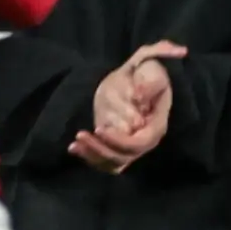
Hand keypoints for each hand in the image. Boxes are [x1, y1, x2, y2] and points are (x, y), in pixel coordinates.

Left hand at [74, 39, 183, 171]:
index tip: (101, 128)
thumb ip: (149, 79)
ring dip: (93, 155)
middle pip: (124, 156)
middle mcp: (145, 139)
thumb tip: (138, 97)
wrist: (136, 76)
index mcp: (157, 124)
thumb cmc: (147, 71)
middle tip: (81, 134)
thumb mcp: (151, 67)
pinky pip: (104, 159)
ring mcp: (131, 145)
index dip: (120, 140)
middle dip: (101, 148)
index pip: (140, 142)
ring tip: (76, 143)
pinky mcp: (117, 145)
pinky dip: (89, 156)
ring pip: (113, 162)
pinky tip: (73, 148)